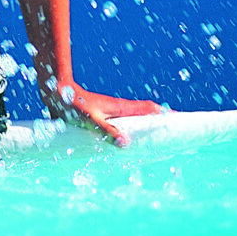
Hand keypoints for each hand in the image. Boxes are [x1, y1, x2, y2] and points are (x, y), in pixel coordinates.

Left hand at [39, 80, 165, 146]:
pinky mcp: (101, 115)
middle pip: (144, 112)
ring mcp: (110, 111)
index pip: (148, 109)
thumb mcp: (90, 120)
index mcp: (120, 108)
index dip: (163, 114)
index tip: (179, 119)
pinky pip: (122, 122)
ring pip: (133, 117)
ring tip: (155, 136)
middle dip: (159, 119)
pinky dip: (131, 128)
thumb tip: (125, 143)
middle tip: (173, 129)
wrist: (57, 91)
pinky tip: (128, 139)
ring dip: (145, 124)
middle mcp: (118, 108)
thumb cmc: (73, 104)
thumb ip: (106, 131)